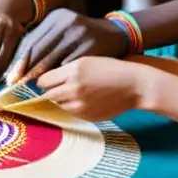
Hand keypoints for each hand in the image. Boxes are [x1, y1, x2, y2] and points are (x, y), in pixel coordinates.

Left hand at [4, 8, 127, 82]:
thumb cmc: (83, 36)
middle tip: (17, 86)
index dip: (20, 61)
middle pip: (39, 53)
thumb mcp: (64, 29)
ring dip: (41, 79)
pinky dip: (60, 80)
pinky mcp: (90, 51)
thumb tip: (18, 64)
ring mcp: (79, 37)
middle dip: (27, 72)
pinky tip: (56, 88)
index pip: (31, 42)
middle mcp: (67, 24)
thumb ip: (44, 40)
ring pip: (52, 63)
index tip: (11, 76)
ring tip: (34, 90)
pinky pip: (68, 70)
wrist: (117, 36)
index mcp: (57, 16)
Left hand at [36, 56, 150, 121]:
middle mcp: (74, 89)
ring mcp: (80, 105)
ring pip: (59, 106)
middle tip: (55, 88)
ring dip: (61, 100)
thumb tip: (46, 81)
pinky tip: (84, 99)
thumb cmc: (110, 68)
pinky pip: (71, 113)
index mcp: (73, 71)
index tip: (45, 81)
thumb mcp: (86, 60)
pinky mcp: (87, 116)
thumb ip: (65, 70)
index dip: (43, 81)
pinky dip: (73, 107)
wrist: (134, 85)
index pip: (44, 81)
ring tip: (73, 93)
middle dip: (49, 92)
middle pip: (48, 95)